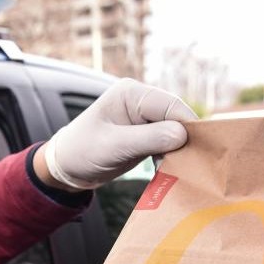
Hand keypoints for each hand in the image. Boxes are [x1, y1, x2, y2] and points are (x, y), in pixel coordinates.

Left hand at [35, 78, 196, 190]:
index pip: (170, 106)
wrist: (65, 167)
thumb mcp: (113, 146)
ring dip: (179, 150)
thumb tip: (182, 135)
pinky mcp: (146, 135)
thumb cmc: (81, 151)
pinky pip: (168, 143)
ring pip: (175, 132)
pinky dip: (171, 156)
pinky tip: (171, 170)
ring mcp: (144, 119)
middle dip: (185, 140)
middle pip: (176, 117)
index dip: (187, 126)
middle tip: (192, 164)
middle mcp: (141, 101)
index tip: (198, 150)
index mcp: (131, 93)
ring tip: (182, 169)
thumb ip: (147, 139)